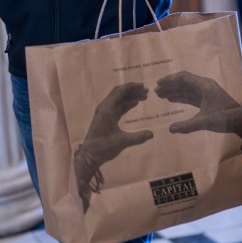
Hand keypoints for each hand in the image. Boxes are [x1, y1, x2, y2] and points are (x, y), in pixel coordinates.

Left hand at [73, 83, 153, 210]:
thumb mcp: (122, 142)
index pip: (120, 92)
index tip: (143, 86)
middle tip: (146, 92)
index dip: (132, 87)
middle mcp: (104, 107)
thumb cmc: (103, 147)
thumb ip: (137, 137)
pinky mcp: (106, 118)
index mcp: (106, 109)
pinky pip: (117, 107)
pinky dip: (126, 104)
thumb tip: (152, 134)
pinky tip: (135, 104)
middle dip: (133, 91)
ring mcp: (104, 112)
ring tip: (144, 97)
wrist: (89, 155)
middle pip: (119, 93)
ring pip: (119, 100)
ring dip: (130, 97)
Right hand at [156, 71, 241, 167]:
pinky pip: (191, 96)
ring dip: (175, 91)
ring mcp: (207, 93)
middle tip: (156, 92)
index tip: (158, 84)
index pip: (183, 77)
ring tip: (162, 95)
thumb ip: (187, 125)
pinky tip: (173, 100)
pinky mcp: (208, 100)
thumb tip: (171, 129)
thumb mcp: (205, 122)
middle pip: (184, 82)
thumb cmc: (225, 118)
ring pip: (187, 89)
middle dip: (170, 86)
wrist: (241, 122)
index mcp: (204, 85)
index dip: (170, 80)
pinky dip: (182, 97)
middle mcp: (205, 86)